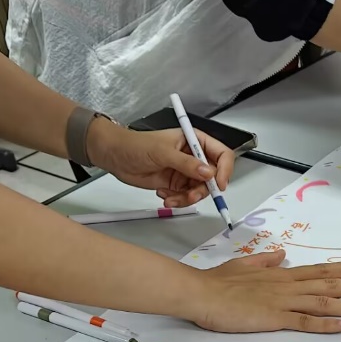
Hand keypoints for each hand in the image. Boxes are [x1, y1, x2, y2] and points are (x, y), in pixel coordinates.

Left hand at [87, 120, 233, 208]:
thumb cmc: (136, 145)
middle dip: (202, 189)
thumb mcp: (163, 152)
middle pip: (213, 177)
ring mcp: (185, 172)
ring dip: (187, 198)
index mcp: (194, 141)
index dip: (224, 170)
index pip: (222, 154)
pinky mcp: (176, 184)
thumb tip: (209, 173)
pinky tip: (163, 195)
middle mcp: (193, 156)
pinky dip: (177, 200)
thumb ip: (187, 164)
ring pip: (200, 190)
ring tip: (170, 198)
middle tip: (189, 196)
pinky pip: (186, 197)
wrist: (115, 156)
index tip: (219, 184)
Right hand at [185, 251, 340, 332]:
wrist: (201, 292)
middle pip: (329, 283)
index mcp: (281, 275)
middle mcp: (288, 286)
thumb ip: (265, 261)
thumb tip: (281, 254)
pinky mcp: (275, 319)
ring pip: (324, 302)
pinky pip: (306, 322)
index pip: (318, 270)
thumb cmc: (218, 282)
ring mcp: (283, 302)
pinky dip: (328, 323)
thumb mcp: (244, 265)